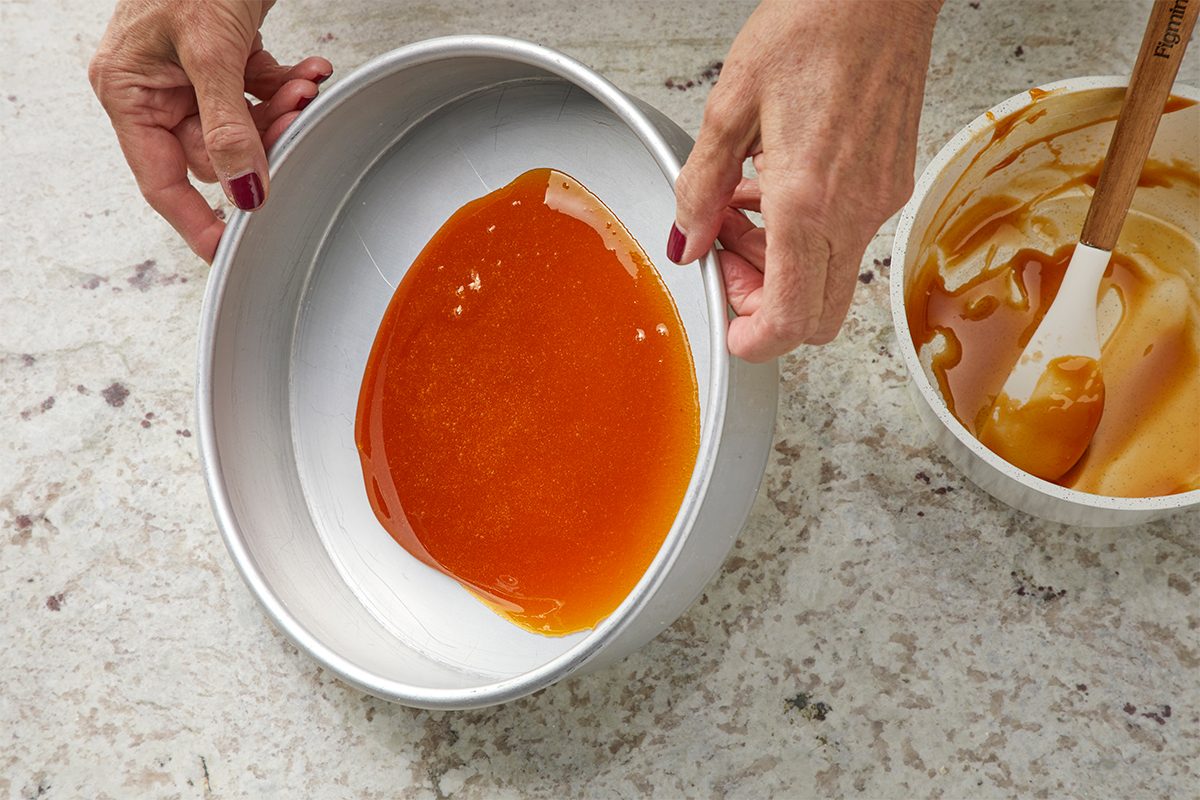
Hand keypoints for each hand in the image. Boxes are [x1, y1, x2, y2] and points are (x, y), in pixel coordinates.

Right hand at [89, 0, 331, 261]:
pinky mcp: (224, 58)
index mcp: (129, 91)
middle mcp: (156, 87)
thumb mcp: (210, 50)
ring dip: (283, 112)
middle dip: (263, 140)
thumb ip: (228, 125)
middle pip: (217, 151)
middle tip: (296, 120)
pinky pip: (260, 93)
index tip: (227, 254)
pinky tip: (310, 72)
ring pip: (245, 126)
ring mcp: (191, 74)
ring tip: (305, 87)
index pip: (163, 180)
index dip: (197, 220)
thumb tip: (244, 192)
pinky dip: (289, 88)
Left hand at [669, 0, 940, 360]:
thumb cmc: (814, 27)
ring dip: (779, 267)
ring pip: (831, 278)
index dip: (755, 341)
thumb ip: (700, 187)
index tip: (730, 330)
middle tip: (724, 259)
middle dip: (764, 307)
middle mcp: (856, 210)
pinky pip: (847, 238)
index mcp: (810, 201)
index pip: (792, 318)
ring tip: (736, 211)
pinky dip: (805, 235)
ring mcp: (880, 199)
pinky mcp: (890, 181)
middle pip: (818, 315)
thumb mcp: (729, 106)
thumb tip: (686, 239)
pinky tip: (772, 188)